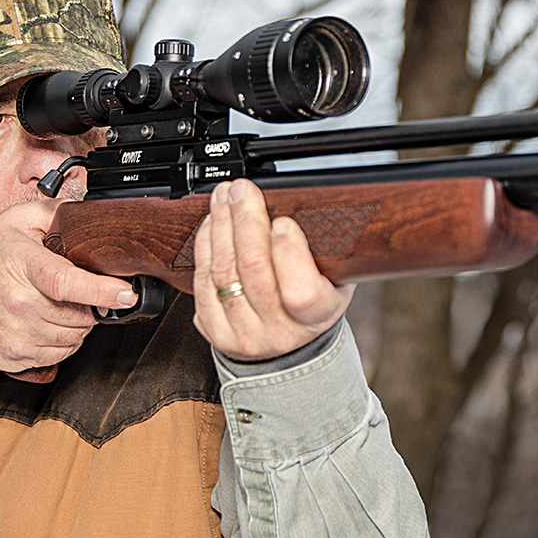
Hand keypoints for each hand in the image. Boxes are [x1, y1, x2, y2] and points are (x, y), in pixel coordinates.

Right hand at [0, 199, 137, 379]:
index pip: (67, 282)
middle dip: (90, 305)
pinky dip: (63, 342)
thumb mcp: (12, 222)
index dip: (102, 291)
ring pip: (74, 338)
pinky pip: (59, 356)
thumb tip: (88, 214)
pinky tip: (46, 323)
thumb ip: (53, 212)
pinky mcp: (14, 357)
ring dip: (78, 325)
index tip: (126, 294)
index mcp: (20, 264)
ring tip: (57, 306)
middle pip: (79, 314)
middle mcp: (18, 302)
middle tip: (74, 292)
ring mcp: (16, 333)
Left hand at [191, 179, 352, 362]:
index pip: (302, 291)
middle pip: (254, 269)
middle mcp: (281, 330)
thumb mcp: (334, 277)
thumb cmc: (312, 300)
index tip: (283, 222)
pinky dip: (204, 247)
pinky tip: (211, 225)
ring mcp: (245, 334)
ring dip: (221, 226)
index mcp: (318, 316)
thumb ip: (320, 247)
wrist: (288, 346)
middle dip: (245, 220)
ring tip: (224, 198)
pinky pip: (202, 284)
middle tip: (242, 190)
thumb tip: (293, 202)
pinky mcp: (217, 332)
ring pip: (224, 272)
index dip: (289, 253)